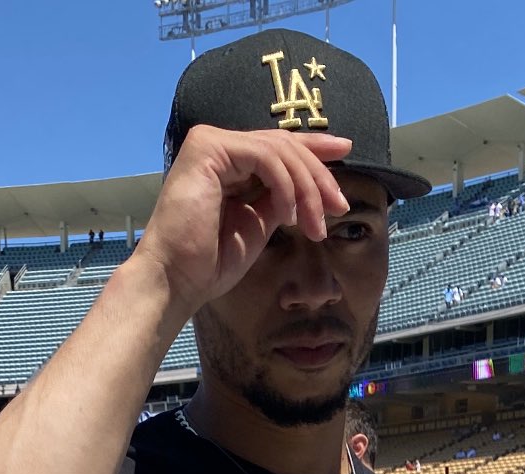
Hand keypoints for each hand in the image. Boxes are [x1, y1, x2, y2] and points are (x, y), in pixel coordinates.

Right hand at [132, 124, 351, 319]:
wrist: (177, 280)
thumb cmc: (211, 262)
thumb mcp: (259, 225)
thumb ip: (280, 200)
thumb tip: (311, 189)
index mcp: (229, 162)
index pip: (278, 147)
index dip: (314, 148)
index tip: (347, 151)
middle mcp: (219, 145)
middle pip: (284, 145)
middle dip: (318, 177)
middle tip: (339, 206)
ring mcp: (211, 142)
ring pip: (279, 150)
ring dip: (306, 189)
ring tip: (315, 226)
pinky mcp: (207, 147)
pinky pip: (264, 157)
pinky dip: (285, 185)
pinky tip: (289, 215)